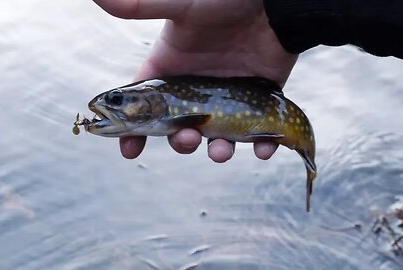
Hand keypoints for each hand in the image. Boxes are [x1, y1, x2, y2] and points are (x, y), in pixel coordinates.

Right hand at [93, 0, 296, 161]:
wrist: (273, 4)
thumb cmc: (225, 2)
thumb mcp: (182, 6)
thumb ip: (143, 6)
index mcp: (173, 69)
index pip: (145, 105)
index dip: (134, 130)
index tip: (128, 150)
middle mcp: (197, 90)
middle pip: (180, 128)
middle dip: (181, 142)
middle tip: (188, 138)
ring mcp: (227, 98)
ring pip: (217, 137)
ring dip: (217, 151)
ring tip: (221, 151)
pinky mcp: (257, 102)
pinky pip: (259, 133)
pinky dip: (262, 145)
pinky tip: (263, 148)